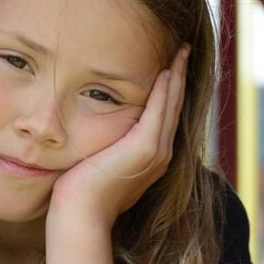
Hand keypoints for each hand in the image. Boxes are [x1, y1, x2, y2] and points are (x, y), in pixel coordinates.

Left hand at [49, 45, 189, 227]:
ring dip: (177, 76)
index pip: (166, 114)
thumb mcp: (98, 162)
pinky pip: (160, 110)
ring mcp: (156, 152)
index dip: (171, 89)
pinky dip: (165, 89)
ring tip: (181, 52)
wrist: (79, 214)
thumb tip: (97, 132)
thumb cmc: (80, 191)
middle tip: (184, 49)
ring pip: (172, 104)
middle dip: (180, 76)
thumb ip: (106, 146)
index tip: (172, 64)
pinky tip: (166, 70)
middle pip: (175, 105)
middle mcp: (160, 154)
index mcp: (151, 157)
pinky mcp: (145, 148)